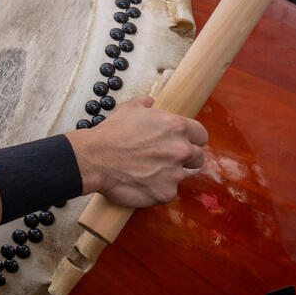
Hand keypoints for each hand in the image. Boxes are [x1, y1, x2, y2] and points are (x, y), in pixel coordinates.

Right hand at [67, 96, 206, 207]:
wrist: (94, 158)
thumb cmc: (110, 133)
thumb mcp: (128, 109)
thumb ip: (145, 104)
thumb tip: (150, 101)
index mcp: (176, 127)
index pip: (201, 135)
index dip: (192, 138)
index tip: (183, 142)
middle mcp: (180, 150)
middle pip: (198, 157)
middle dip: (184, 158)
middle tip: (164, 158)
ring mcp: (175, 173)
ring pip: (182, 175)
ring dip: (168, 173)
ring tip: (147, 170)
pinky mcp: (165, 192)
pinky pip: (167, 191)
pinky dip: (156, 188)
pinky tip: (141, 181)